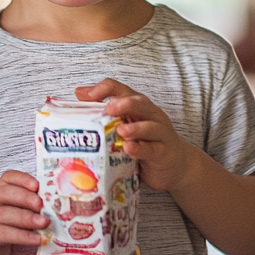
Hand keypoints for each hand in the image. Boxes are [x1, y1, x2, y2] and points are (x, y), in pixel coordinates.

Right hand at [0, 170, 48, 254]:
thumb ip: (28, 217)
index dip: (23, 179)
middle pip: (6, 192)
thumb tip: (56, 217)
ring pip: (6, 212)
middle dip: (27, 197)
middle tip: (43, 206)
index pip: (8, 178)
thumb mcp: (12, 223)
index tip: (38, 185)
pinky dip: (22, 235)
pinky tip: (36, 240)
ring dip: (27, 217)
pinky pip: (4, 232)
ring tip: (44, 223)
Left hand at [75, 79, 191, 192]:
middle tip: (108, 109)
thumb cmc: (145, 142)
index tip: (86, 96)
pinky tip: (129, 149)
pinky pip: (153, 149)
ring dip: (135, 127)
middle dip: (124, 104)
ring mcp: (160, 133)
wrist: (174, 166)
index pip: (121, 89)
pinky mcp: (164, 152)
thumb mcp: (124, 126)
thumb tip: (80, 94)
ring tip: (121, 131)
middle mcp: (150, 115)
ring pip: (150, 125)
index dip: (104, 89)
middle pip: (139, 102)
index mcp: (138, 106)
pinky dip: (141, 148)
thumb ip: (105, 112)